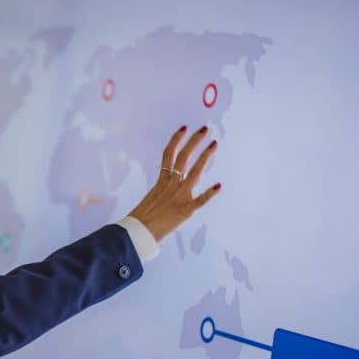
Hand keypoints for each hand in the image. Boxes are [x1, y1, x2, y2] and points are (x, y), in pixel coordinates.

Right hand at [128, 125, 219, 241]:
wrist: (139, 230)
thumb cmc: (142, 216)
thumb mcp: (152, 196)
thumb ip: (163, 189)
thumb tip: (168, 184)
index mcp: (162, 180)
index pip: (169, 154)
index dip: (176, 140)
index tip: (184, 128)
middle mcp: (172, 184)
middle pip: (183, 157)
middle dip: (194, 142)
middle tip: (204, 129)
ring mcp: (179, 196)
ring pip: (194, 172)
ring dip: (205, 157)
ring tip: (214, 144)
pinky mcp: (185, 210)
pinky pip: (199, 201)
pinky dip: (209, 194)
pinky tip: (219, 185)